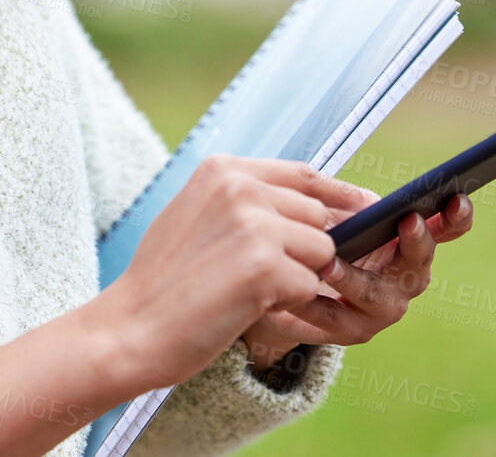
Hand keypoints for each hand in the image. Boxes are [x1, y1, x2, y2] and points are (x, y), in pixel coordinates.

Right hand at [94, 154, 372, 393]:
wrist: (131, 327)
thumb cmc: (164, 280)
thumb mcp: (198, 216)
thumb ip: (247, 203)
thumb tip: (318, 208)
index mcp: (224, 169)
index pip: (303, 174)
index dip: (339, 195)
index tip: (365, 209)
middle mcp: (240, 187)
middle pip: (318, 217)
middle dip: (306, 251)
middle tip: (266, 278)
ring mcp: (254, 224)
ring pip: (321, 252)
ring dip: (298, 278)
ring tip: (250, 291)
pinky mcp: (264, 266)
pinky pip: (309, 286)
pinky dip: (289, 305)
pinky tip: (248, 307)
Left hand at [242, 192, 474, 373]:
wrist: (298, 285)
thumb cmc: (332, 240)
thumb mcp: (347, 216)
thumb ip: (359, 206)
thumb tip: (366, 203)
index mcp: (411, 246)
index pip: (445, 230)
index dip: (456, 217)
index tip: (457, 197)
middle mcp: (407, 280)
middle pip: (418, 262)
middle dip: (415, 241)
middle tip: (409, 220)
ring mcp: (383, 310)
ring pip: (371, 294)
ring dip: (350, 279)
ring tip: (328, 265)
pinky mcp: (351, 331)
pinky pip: (331, 317)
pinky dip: (312, 304)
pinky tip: (295, 293)